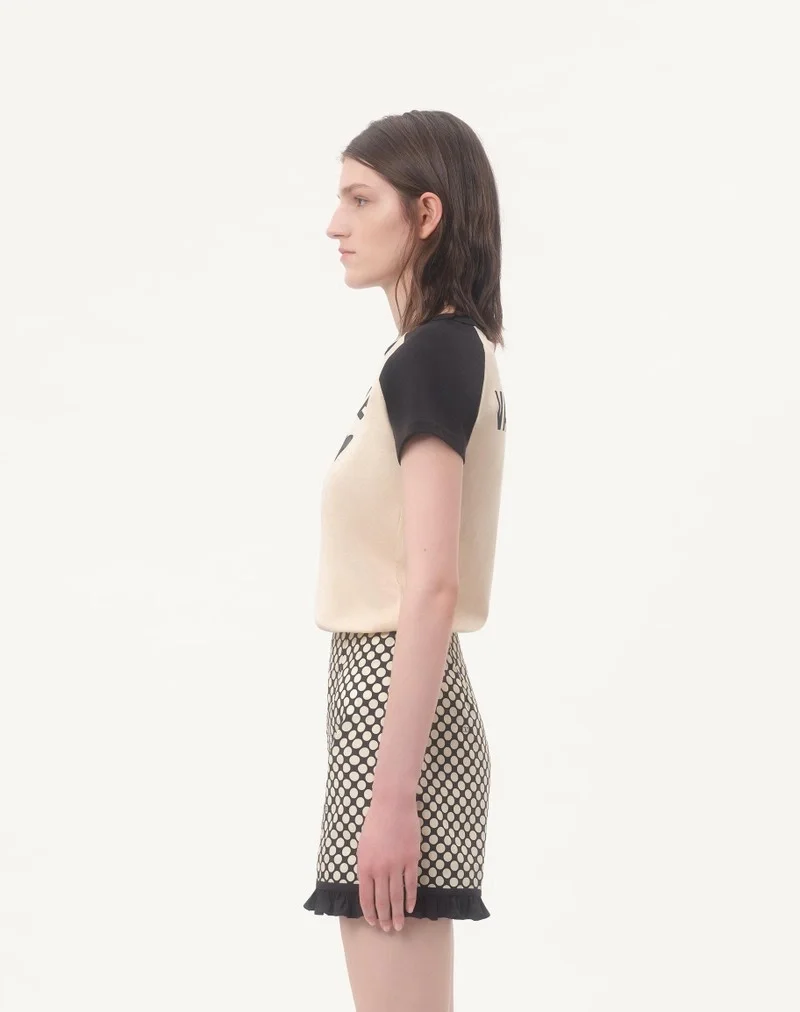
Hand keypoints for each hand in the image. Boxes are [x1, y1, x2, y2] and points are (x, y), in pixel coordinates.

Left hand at [357, 794, 420, 930]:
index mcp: (365, 865)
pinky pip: (410, 884)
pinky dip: (410, 898)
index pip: (366, 897)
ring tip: (399, 926)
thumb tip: (368, 885)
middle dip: (384, 918)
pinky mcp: (411, 859)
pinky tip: (410, 908)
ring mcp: (396, 865)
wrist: (392, 805)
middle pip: (382, 900)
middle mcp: (379, 869)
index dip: (369, 912)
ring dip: (397, 914)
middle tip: (388, 930)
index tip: (372, 923)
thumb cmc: (375, 822)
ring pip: (396, 896)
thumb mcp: (363, 845)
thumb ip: (365, 865)